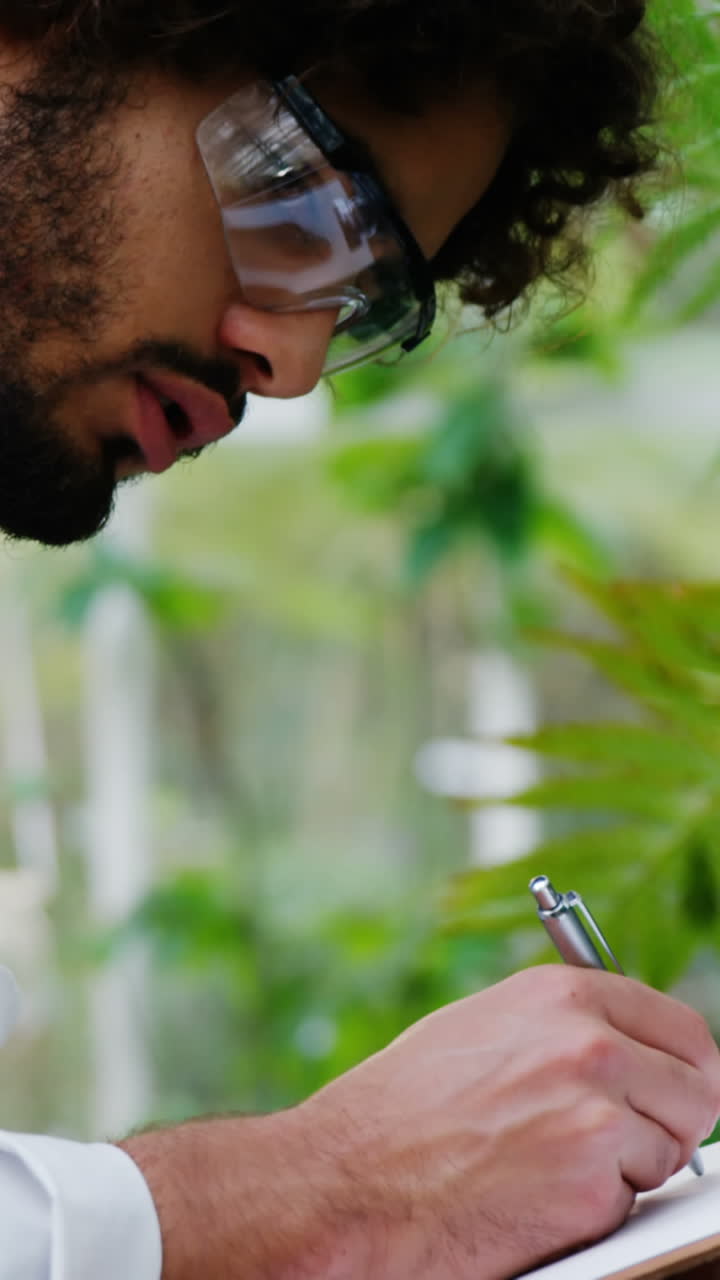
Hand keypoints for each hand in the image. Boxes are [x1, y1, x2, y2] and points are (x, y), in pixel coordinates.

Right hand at [299, 965, 719, 1277]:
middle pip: (697, 1089)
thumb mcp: (488, 1028)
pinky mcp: (591, 1182)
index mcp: (564, 995)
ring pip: (670, 1148)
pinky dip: (596, 1208)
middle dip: (672, 1121)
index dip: (685, 1068)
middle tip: (627, 1142)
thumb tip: (628, 1047)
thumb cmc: (404, 1106)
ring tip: (550, 1163)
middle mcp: (589, 1043)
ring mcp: (596, 1112)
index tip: (678, 1090)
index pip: (683, 1029)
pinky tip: (535, 1194)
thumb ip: (564, 1027)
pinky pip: (632, 1200)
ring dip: (629, 1167)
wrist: (353, 1179)